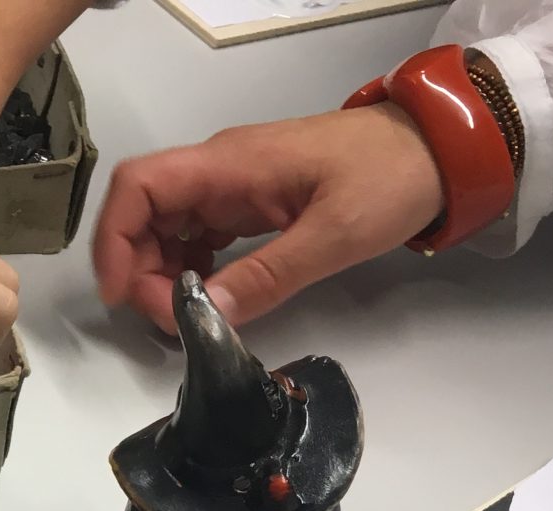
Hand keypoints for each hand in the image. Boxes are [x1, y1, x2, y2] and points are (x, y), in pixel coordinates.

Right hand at [93, 106, 444, 329]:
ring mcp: (232, 186)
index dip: (114, 240)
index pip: (139, 187)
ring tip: (188, 316)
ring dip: (161, 275)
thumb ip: (267, 276)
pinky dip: (188, 270)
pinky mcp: (248, 203)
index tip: (124, 294)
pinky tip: (209, 298)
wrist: (437, 148)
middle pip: (143, 214)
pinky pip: (196, 235)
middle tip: (169, 320)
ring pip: (165, 228)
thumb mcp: (334, 235)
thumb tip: (206, 317)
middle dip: (139, 270)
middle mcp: (219, 170)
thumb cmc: (391, 177)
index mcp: (230, 165)